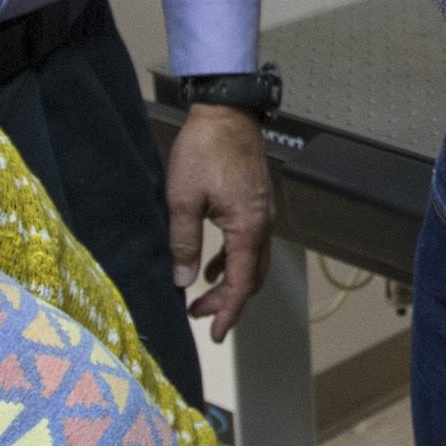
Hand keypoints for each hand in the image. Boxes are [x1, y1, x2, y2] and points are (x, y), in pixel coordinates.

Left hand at [164, 103, 274, 331]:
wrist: (227, 110)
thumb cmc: (204, 150)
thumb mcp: (183, 198)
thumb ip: (184, 243)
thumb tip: (183, 280)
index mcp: (248, 229)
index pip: (241, 284)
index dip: (227, 312)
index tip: (216, 334)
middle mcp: (262, 226)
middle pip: (251, 278)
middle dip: (227, 302)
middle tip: (200, 315)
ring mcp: (261, 213)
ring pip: (251, 262)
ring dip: (229, 282)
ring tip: (201, 296)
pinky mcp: (255, 202)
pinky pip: (248, 243)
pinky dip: (231, 261)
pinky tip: (211, 264)